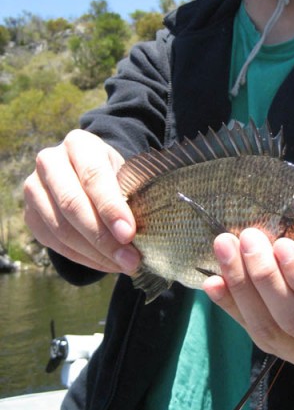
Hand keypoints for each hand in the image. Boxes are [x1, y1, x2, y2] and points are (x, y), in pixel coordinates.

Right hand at [24, 129, 140, 273]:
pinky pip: (55, 243)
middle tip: (130, 259)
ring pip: (61, 228)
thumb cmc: (115, 174)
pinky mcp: (30, 215)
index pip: (93, 175)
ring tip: (123, 265)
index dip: (110, 207)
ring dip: (95, 253)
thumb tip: (147, 230)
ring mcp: (35, 189)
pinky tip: (106, 264)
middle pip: (72, 204)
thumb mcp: (127, 173)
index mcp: (79, 144)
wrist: (89, 175)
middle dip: (103, 237)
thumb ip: (133, 193)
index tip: (129, 234)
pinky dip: (83, 258)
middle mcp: (50, 161)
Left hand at [203, 228, 293, 364]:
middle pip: (293, 317)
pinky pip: (248, 329)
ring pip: (266, 327)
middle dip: (265, 276)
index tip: (282, 245)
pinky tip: (212, 281)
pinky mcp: (275, 350)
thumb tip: (284, 227)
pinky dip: (228, 304)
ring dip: (241, 284)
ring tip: (225, 248)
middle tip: (249, 237)